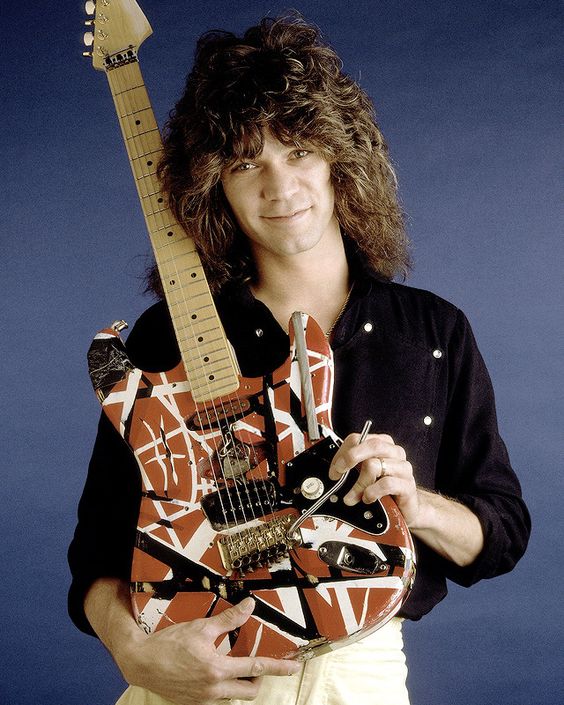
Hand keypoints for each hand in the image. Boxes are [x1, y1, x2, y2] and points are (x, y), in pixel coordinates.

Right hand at [115, 597, 299, 704]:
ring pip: (234, 696)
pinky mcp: (195, 703)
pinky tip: (215, 672)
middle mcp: (213, 689)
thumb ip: (229, 619)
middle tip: (260, 664)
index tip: (292, 667)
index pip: (256, 668)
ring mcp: (204, 699)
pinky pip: (218, 698)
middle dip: (260, 680)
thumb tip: (249, 607)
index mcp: (217, 670)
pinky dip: (223, 686)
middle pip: (249, 691)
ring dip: (240, 683)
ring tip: (234, 665)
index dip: (278, 667)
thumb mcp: (201, 627)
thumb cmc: (169, 645)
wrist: (141, 663)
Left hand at [328, 432, 419, 525]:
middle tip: (337, 475)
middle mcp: (394, 452)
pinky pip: (386, 484)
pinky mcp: (408, 485)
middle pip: (371, 445)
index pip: (358, 438)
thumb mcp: (363, 473)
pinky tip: (367, 498)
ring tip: (351, 498)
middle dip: (350, 458)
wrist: (404, 507)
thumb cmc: (381, 488)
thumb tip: (333, 470)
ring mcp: (403, 467)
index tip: (334, 470)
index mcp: (382, 443)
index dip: (342, 453)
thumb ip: (351, 466)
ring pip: (374, 466)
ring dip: (357, 484)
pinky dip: (372, 492)